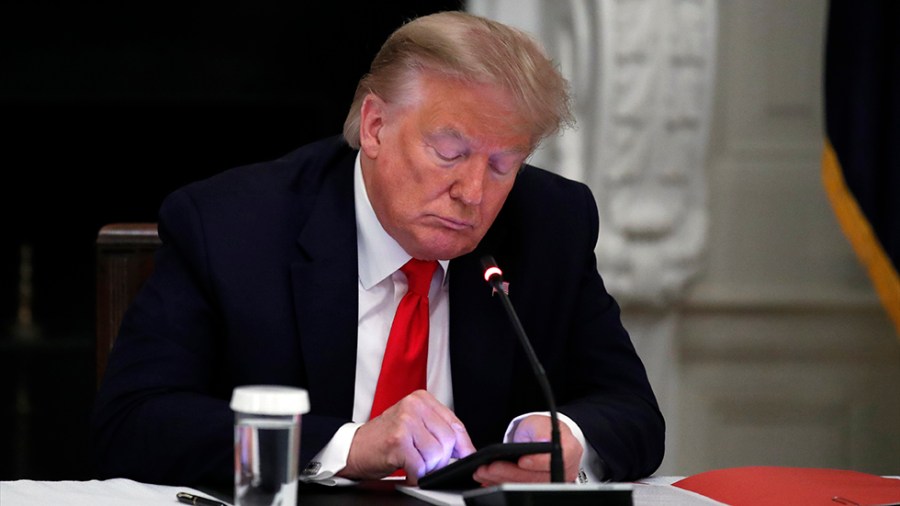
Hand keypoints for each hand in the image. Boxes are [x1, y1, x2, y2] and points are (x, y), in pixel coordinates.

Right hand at [336, 390, 475, 483]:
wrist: (354, 447)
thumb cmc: (385, 437)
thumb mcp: (414, 424)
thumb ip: (438, 430)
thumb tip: (465, 449)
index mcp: (422, 399)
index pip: (455, 424)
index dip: (464, 445)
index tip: (466, 456)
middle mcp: (414, 406)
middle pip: (448, 440)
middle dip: (441, 459)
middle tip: (427, 463)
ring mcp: (405, 422)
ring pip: (436, 455)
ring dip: (427, 468)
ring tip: (414, 463)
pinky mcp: (397, 441)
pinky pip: (420, 466)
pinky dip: (416, 475)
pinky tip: (407, 470)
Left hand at [472, 414, 582, 484]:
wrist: (541, 437)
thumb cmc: (541, 430)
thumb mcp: (540, 423)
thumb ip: (541, 431)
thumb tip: (543, 441)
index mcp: (569, 450)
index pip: (554, 460)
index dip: (537, 463)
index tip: (521, 460)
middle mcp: (563, 470)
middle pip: (536, 477)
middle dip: (510, 473)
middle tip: (490, 467)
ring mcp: (551, 481)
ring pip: (526, 486)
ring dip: (502, 480)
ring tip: (484, 472)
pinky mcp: (538, 487)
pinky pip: (520, 489)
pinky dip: (502, 483)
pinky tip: (489, 479)